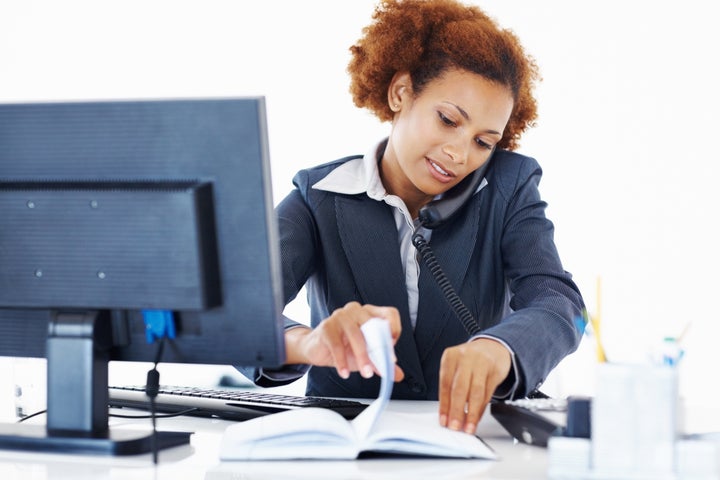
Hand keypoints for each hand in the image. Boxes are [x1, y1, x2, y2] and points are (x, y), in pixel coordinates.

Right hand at [285, 301, 404, 380]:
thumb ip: (381, 363)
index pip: (389, 314)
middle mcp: (356, 311)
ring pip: (356, 335)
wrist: (318, 349)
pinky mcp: (327, 326)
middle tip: (379, 366)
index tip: (392, 346)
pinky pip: (337, 345)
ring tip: (365, 373)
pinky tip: (345, 372)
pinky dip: (342, 361)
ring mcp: (340, 316)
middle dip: (378, 348)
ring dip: (362, 357)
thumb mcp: (366, 355)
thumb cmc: (343, 347)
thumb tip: (397, 374)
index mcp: (370, 313)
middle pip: (373, 325)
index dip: (394, 328)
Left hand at [438, 338, 511, 433]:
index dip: (444, 405)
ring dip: (471, 413)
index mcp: (450, 357)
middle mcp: (465, 358)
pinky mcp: (495, 370)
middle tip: (455, 426)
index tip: (444, 421)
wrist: (492, 347)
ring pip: (475, 392)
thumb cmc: (470, 360)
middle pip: (459, 388)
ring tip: (468, 427)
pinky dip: (481, 408)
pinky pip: (487, 393)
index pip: (445, 385)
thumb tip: (448, 413)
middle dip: (456, 411)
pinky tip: (477, 417)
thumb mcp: (456, 367)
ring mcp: (481, 363)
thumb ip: (451, 387)